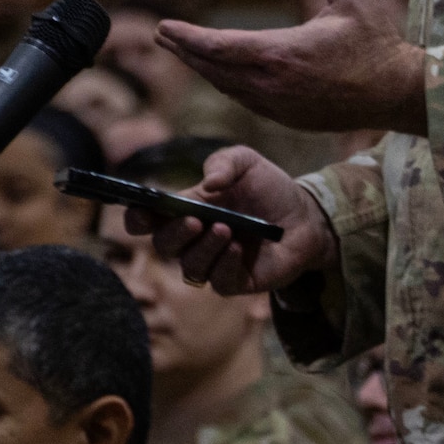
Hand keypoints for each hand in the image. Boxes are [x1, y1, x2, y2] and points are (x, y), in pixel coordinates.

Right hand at [125, 145, 336, 293]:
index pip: (148, 219)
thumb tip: (207, 184)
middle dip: (174, 233)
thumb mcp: (247, 162)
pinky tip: (237, 249)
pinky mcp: (235, 281)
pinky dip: (223, 264)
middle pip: (164, 246)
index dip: (137, 217)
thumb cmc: (269, 188)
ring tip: (225, 229)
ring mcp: (213, 262)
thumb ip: (223, 162)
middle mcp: (195, 239)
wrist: (306, 216)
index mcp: (187, 209)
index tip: (140, 209)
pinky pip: (217, 282)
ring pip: (189, 266)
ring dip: (203, 248)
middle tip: (195, 220)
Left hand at [156, 0, 425, 133]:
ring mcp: (280, 106)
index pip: (220, 46)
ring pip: (228, 87)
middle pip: (214, 69)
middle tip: (163, 35)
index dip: (187, 37)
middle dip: (185, 51)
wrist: (398, 94)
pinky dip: (227, 84)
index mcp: (283, 53)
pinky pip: (247, 100)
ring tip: (184, 51)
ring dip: (204, 68)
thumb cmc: (377, 42)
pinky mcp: (289, 119)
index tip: (163, 26)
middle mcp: (274, 84)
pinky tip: (220, 73)